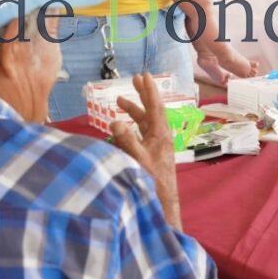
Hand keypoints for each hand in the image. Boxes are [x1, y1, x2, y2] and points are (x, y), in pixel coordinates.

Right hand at [110, 73, 181, 228]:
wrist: (162, 204)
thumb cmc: (152, 182)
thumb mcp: (138, 160)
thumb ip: (127, 140)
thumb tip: (115, 121)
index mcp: (161, 135)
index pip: (155, 106)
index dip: (149, 90)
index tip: (144, 75)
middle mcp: (160, 137)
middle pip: (151, 111)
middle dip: (142, 95)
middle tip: (135, 80)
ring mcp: (157, 146)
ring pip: (145, 122)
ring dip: (134, 111)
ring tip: (121, 102)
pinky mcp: (152, 155)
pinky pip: (142, 134)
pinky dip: (132, 126)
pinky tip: (124, 126)